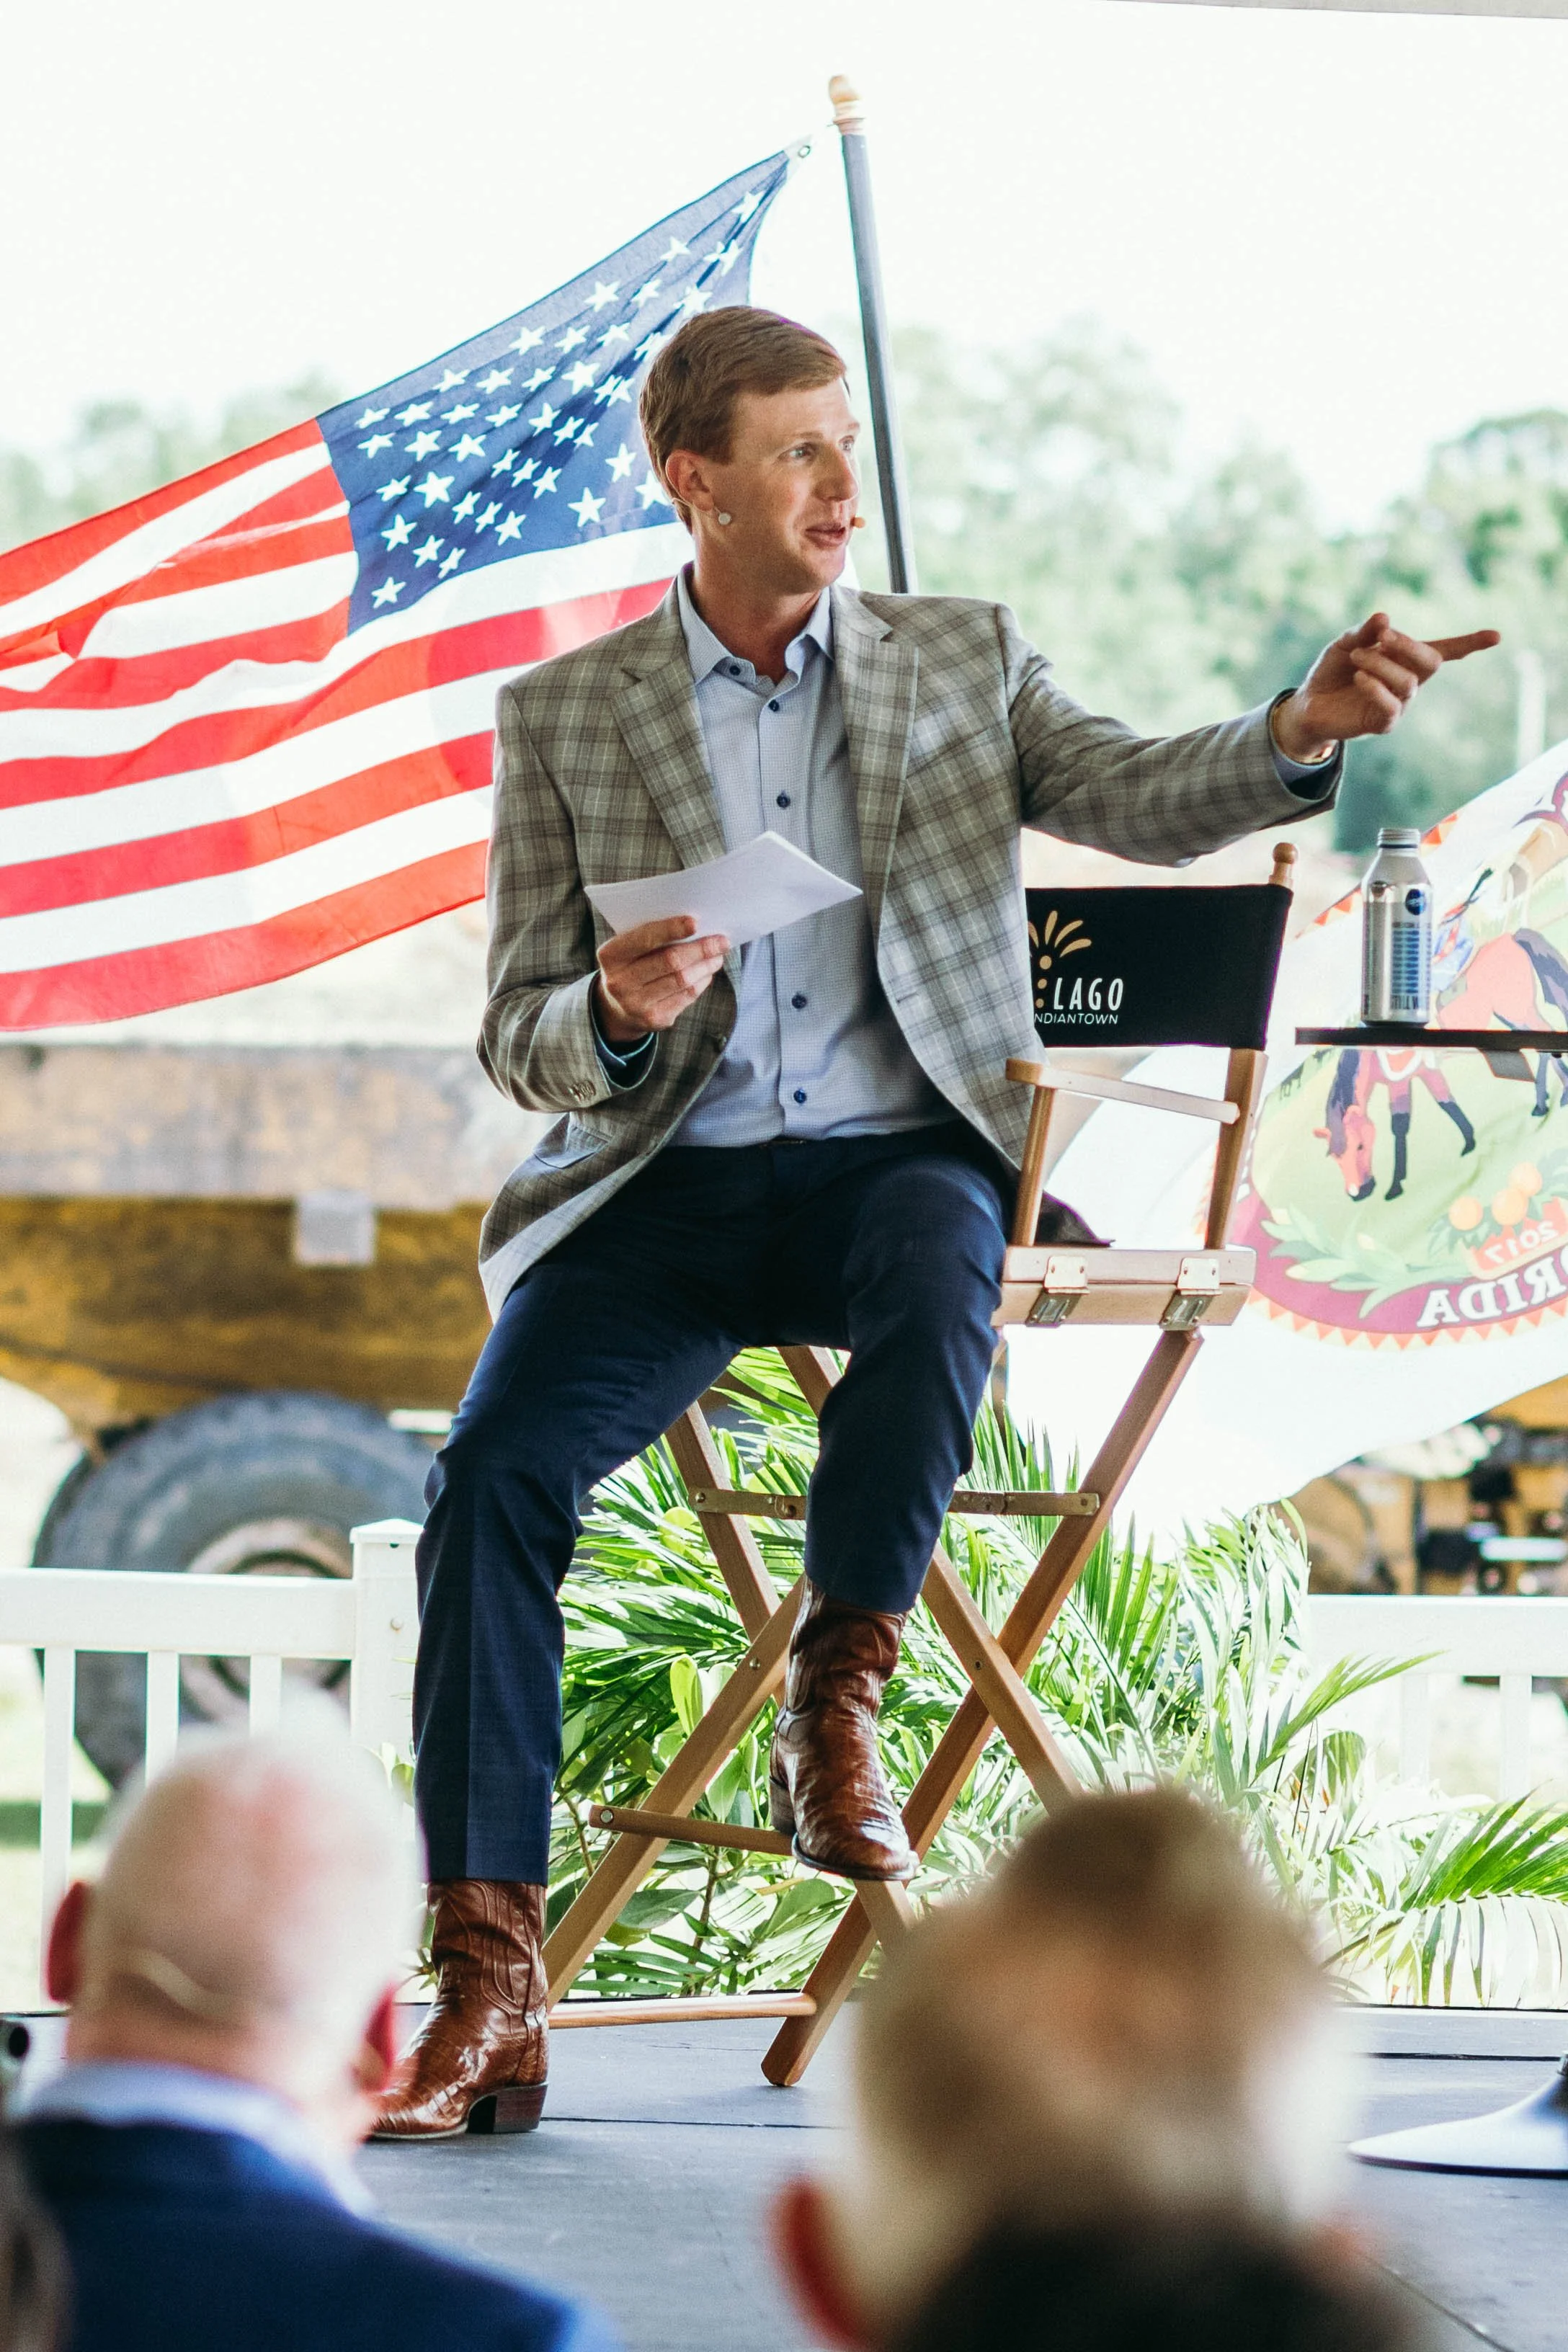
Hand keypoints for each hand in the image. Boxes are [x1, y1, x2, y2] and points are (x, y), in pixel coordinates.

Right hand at [593, 914, 728, 1043]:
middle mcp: (620, 983)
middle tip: (722, 941)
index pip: (644, 939)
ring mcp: (637, 1005)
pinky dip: (702, 981)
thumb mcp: (628, 949)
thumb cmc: (630, 965)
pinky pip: (687, 996)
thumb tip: (697, 928)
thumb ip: (652, 937)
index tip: (695, 922)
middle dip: (701, 949)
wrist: (616, 1008)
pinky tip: (708, 971)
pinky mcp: (655, 1020)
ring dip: (706, 965)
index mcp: (610, 956)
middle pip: (670, 961)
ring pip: (683, 980)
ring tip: (718, 955)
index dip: (671, 929)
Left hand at [1273, 612, 1500, 761]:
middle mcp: (1409, 681)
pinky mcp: (1383, 723)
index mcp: (1405, 658)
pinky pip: (1391, 706)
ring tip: (1355, 658)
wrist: (1308, 705)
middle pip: (1430, 662)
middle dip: (1409, 645)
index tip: (1496, 636)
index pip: (1444, 651)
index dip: (1469, 644)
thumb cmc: (1333, 671)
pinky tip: (1360, 679)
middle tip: (1382, 636)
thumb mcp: (1345, 644)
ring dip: (1381, 664)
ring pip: (1408, 681)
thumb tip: (1384, 617)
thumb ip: (1365, 632)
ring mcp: (1399, 704)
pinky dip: (1377, 688)